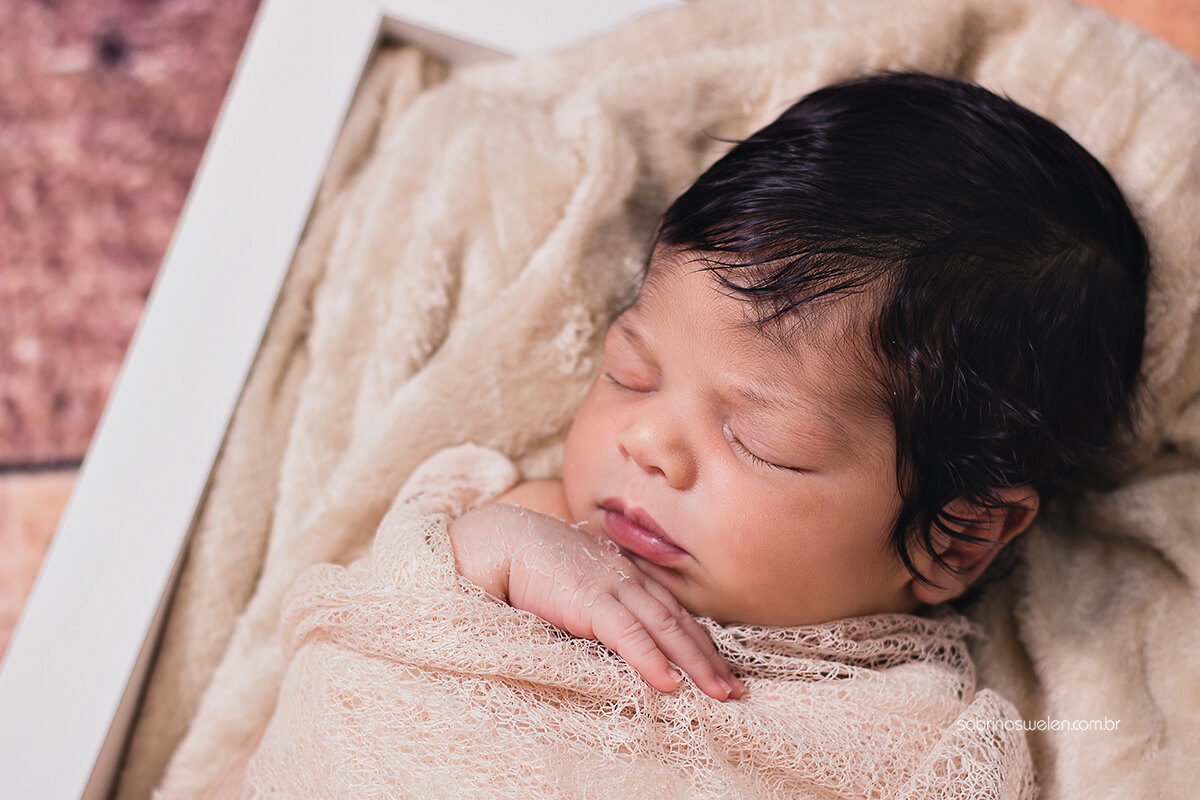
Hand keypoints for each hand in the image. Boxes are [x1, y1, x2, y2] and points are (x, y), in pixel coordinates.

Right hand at [450, 503, 743, 700]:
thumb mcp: (577, 585)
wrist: (502, 541)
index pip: (672, 610)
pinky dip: (651, 659)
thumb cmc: (533, 564)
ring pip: (665, 629)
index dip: (698, 639)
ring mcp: (612, 587)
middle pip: (678, 621)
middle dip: (708, 657)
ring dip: (694, 663)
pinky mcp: (590, 601)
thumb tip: (615, 638)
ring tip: (717, 692)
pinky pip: (629, 635)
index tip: (718, 666)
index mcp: (625, 574)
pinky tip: (670, 683)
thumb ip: (599, 605)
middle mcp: (627, 578)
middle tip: (734, 688)